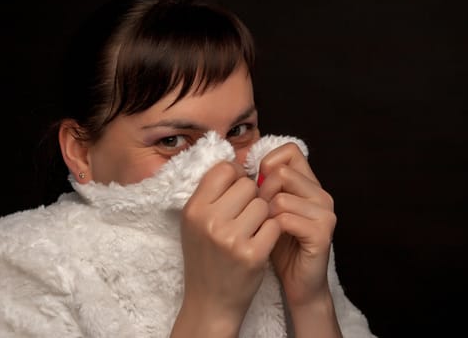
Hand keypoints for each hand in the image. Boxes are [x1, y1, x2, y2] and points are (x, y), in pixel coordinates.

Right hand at [172, 161, 280, 336]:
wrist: (210, 301)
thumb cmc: (205, 257)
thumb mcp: (196, 223)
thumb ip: (212, 194)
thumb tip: (237, 166)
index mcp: (193, 209)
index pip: (224, 169)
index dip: (237, 176)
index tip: (238, 190)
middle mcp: (209, 221)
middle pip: (248, 185)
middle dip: (252, 196)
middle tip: (246, 214)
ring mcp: (231, 239)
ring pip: (264, 204)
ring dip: (263, 215)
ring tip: (251, 230)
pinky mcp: (253, 254)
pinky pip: (274, 224)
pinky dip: (271, 232)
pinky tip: (260, 242)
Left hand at [257, 143, 341, 336]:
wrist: (298, 284)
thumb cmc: (276, 245)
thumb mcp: (266, 210)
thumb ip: (261, 186)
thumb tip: (237, 164)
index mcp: (309, 184)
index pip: (290, 151)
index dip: (267, 163)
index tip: (256, 186)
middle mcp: (320, 194)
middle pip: (281, 173)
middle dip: (260, 193)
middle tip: (257, 214)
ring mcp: (324, 213)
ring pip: (281, 197)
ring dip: (264, 215)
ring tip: (262, 229)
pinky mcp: (322, 233)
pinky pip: (286, 219)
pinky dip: (270, 229)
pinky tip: (269, 240)